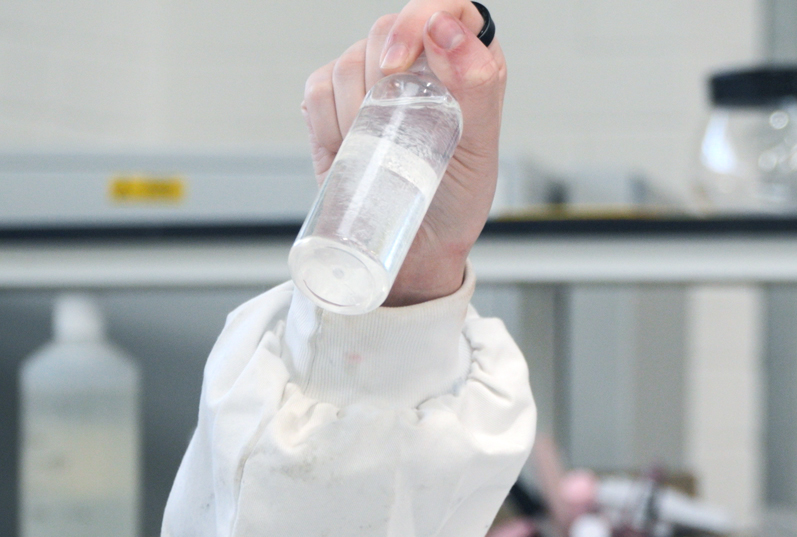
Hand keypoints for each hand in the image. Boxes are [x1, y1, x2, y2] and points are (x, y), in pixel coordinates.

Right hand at [302, 1, 505, 305]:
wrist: (417, 252)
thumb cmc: (456, 203)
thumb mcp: (480, 151)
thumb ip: (478, 87)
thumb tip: (446, 31)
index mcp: (466, 65)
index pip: (447, 9)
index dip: (418, 22)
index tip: (398, 66)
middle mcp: (419, 64)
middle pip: (385, 29)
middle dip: (379, 80)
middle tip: (390, 129)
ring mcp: (373, 82)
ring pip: (347, 61)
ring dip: (354, 111)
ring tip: (375, 152)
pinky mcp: (335, 105)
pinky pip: (317, 91)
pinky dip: (327, 124)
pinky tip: (347, 151)